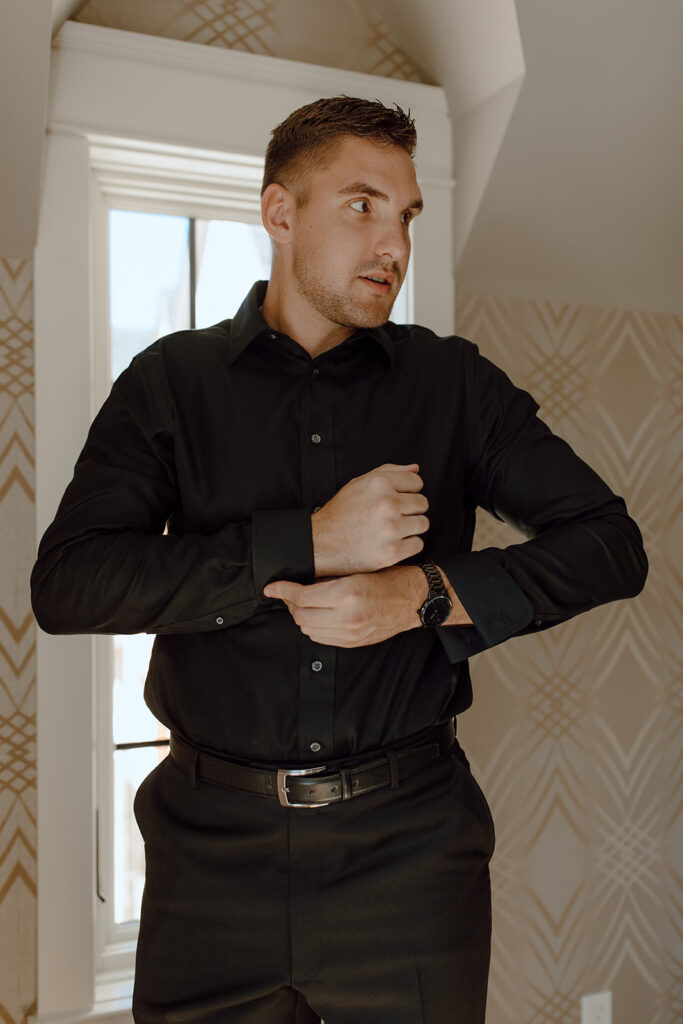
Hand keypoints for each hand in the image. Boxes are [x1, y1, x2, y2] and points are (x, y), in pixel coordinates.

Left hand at [263, 566, 427, 647]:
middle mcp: (347, 616)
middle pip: (300, 614)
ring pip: (308, 628)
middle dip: (291, 603)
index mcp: (347, 593)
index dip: (282, 591)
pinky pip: (321, 638)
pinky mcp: (353, 642)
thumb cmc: (390, 579)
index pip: (301, 596)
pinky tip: (319, 615)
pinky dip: (314, 627)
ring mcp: (350, 633)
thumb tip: (299, 583)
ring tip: (305, 603)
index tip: (271, 587)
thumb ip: (328, 579)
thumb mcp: (357, 570)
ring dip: (302, 616)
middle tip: (290, 592)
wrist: (414, 600)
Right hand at [312, 463, 428, 575]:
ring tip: (392, 529)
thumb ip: (388, 471)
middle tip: (393, 516)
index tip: (397, 499)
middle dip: (410, 509)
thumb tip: (415, 468)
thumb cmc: (341, 513)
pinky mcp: (393, 551)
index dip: (407, 491)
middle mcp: (388, 504)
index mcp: (380, 484)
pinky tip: (391, 542)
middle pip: (422, 503)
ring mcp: (391, 529)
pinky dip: (408, 545)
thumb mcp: (359, 484)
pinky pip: (418, 544)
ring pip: (423, 523)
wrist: (322, 543)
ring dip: (411, 527)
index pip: (417, 482)